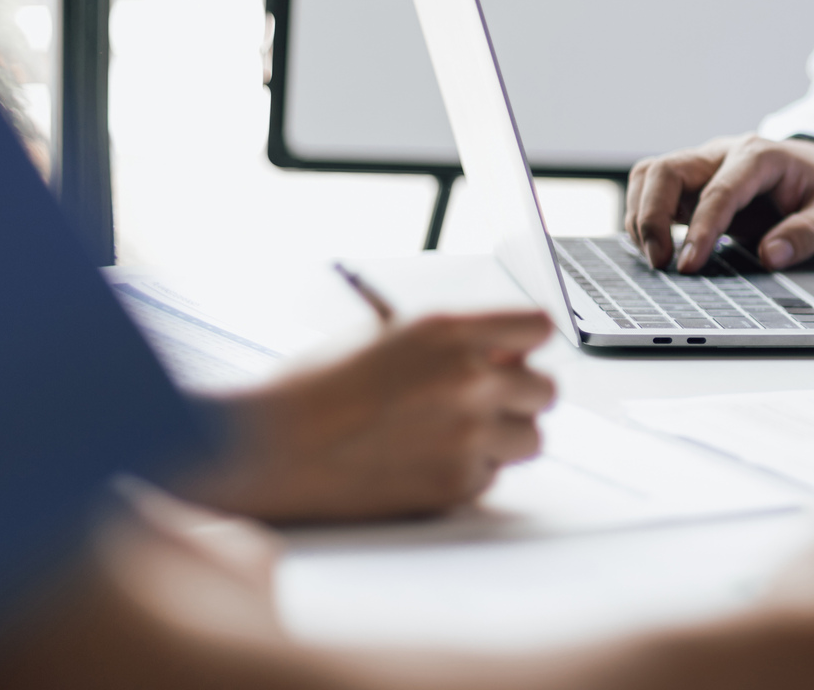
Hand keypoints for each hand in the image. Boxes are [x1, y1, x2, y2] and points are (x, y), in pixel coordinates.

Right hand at [182, 311, 556, 522]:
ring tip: (453, 435)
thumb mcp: (386, 337)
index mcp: (450, 331)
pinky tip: (422, 462)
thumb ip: (452, 344)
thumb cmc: (314, 388)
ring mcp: (467, 436)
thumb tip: (501, 357)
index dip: (525, 344)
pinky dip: (468, 473)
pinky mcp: (456, 485)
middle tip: (484, 402)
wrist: (267, 449)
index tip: (514, 356)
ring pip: (531, 439)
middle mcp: (469, 380)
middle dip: (518, 395)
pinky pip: (492, 477)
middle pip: (546, 390)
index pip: (538, 328)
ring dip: (503, 438)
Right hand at [626, 134, 813, 272]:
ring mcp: (704, 165)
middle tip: (660, 263)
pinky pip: (653, 189)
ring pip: (650, 175)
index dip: (700, 229)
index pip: (719, 191)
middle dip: (651, 216)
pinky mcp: (693, 182)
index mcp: (760, 157)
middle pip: (666, 170)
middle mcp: (724, 154)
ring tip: (654, 259)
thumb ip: (808, 233)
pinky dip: (643, 216)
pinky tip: (653, 248)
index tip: (688, 266)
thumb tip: (771, 255)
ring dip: (641, 216)